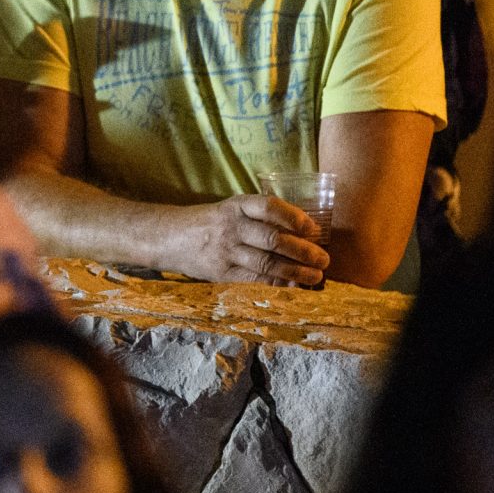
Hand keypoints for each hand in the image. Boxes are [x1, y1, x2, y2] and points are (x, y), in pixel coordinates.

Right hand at [176, 194, 329, 286]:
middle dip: (303, 250)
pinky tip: (293, 287)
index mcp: (236, 206)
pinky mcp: (221, 273)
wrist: (170, 237)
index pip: (269, 207)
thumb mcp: (231, 209)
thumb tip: (303, 230)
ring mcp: (226, 251)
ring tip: (315, 276)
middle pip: (273, 239)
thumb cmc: (210, 222)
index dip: (294, 217)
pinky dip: (277, 285)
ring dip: (296, 271)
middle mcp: (231, 227)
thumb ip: (259, 216)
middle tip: (323, 258)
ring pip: (267, 263)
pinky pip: (254, 281)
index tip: (313, 228)